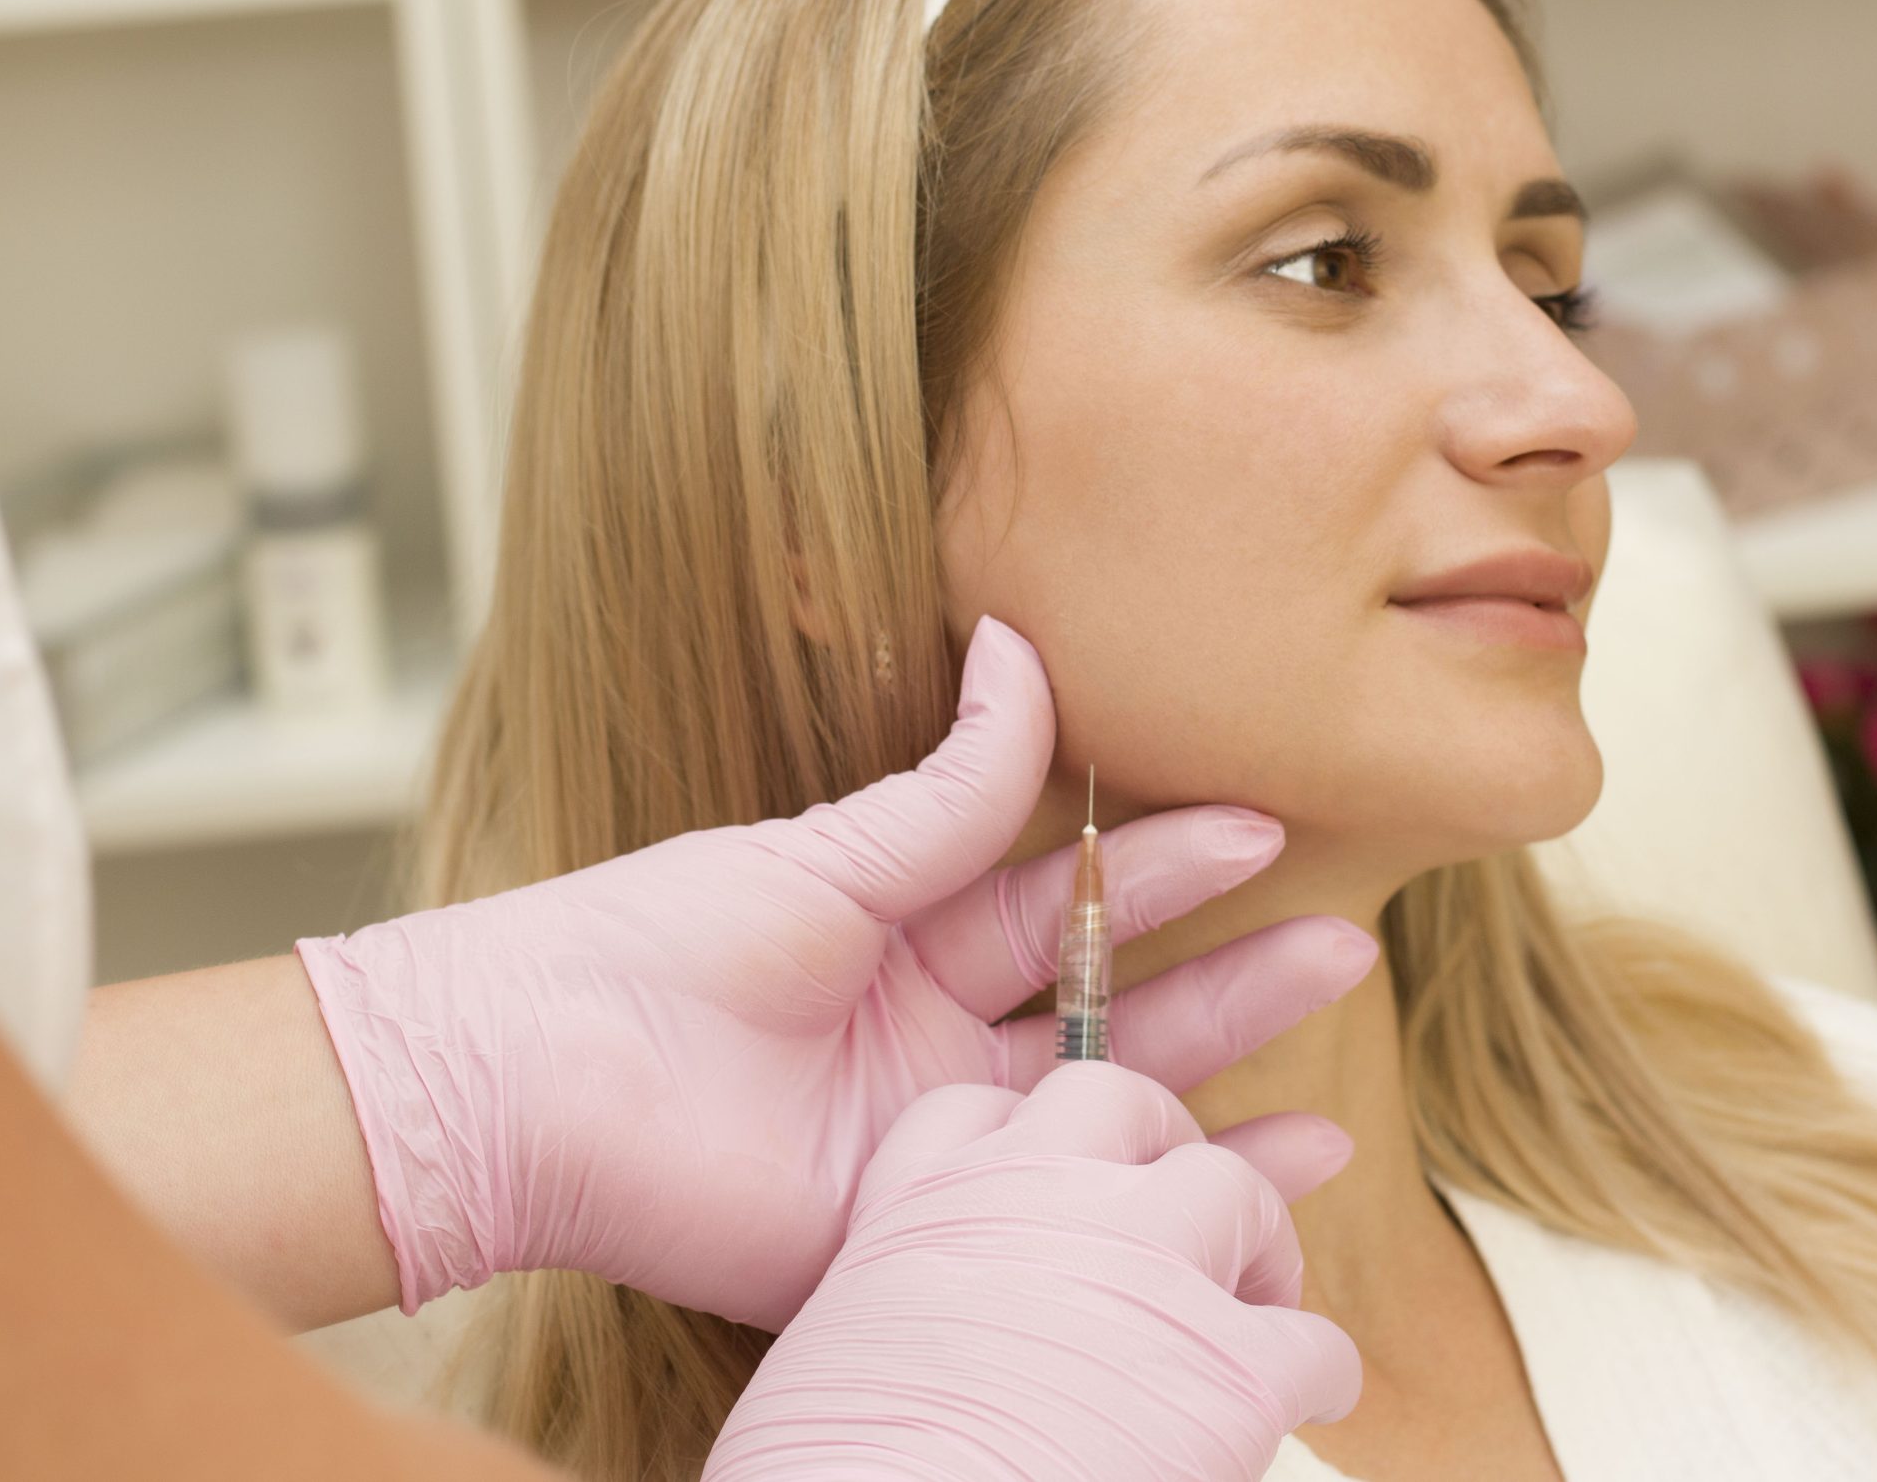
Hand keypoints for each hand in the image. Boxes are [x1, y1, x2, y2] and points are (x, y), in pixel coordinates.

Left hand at [298, 617, 1373, 1328]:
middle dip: (1233, 972)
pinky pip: (1059, 1214)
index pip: (1073, 900)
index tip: (1264, 820)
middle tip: (1344, 937)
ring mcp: (937, 1143)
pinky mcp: (919, 1231)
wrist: (532, 1081)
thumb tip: (1020, 646)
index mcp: (911, 937)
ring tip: (1338, 1070)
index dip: (1168, 866)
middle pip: (1119, 1004)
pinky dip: (1164, 1199)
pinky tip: (1271, 1186)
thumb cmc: (651, 943)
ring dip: (1228, 1079)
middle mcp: (938, 1041)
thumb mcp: (826, 853)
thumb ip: (949, 784)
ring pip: (1111, 1105)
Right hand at [700, 1062, 1360, 1481]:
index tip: (1043, 1168)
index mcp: (922, 1206)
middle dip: (1159, 1137)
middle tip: (1181, 1199)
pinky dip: (1319, 1370)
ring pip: (1235, 1189)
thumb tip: (941, 1348)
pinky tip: (1309, 1400)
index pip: (972, 1113)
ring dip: (1257, 1236)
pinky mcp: (1228, 1364)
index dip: (1019, 1134)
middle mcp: (1037, 1200)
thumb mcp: (841, 1352)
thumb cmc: (839, 1478)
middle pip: (1115, 1098)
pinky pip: (1311, 1341)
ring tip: (1261, 1293)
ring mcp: (1143, 1265)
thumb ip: (903, 1304)